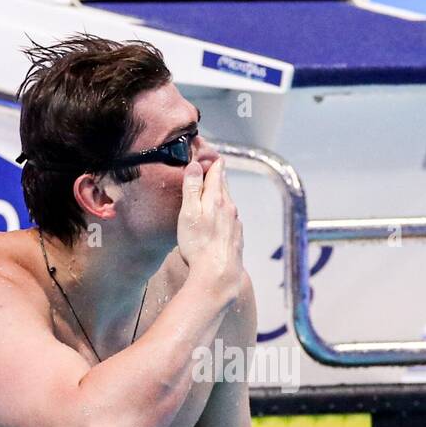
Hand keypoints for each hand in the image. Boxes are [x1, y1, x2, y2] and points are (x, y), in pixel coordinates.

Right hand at [177, 158, 242, 295]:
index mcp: (217, 198)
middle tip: (208, 166)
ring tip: (210, 192)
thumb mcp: (189, 213)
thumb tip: (196, 164)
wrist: (218, 275)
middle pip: (223, 185)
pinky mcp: (236, 237)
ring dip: (219, 195)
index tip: (205, 151)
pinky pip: (230, 219)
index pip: (217, 171)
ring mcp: (235, 223)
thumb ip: (192, 188)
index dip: (211, 159)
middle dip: (216, 175)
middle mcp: (230, 208)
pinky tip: (217, 220)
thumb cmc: (199, 245)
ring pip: (227, 202)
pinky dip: (223, 213)